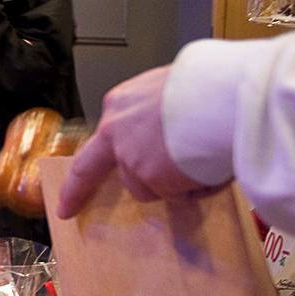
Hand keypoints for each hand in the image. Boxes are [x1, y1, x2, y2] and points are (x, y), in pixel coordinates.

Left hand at [58, 65, 222, 214]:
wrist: (226, 95)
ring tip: (204, 160)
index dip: (89, 156)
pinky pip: (176, 194)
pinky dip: (195, 189)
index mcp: (121, 104)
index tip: (74, 174)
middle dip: (77, 191)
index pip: (97, 138)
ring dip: (172, 183)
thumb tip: (167, 130)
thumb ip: (157, 115)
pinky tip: (211, 166)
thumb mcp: (173, 91)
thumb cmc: (212, 87)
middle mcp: (116, 130)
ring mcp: (130, 156)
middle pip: (94, 168)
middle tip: (68, 208)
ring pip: (146, 186)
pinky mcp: (149, 177)